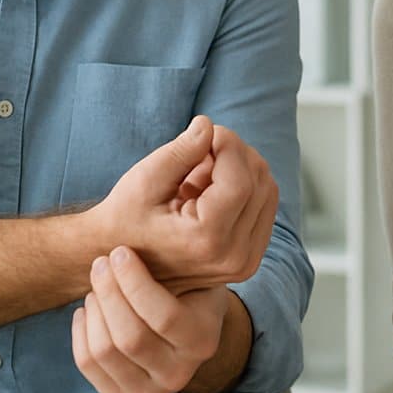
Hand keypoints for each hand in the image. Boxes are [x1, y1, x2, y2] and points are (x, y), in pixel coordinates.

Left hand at [71, 245, 235, 392]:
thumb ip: (179, 260)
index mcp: (203, 341)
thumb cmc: (189, 291)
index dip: (134, 281)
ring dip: (95, 309)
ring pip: (104, 351)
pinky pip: (87, 363)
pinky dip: (81, 329)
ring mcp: (149, 392)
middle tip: (101, 262)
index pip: (164, 316)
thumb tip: (144, 228)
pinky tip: (90, 308)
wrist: (186, 333)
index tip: (120, 252)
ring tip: (99, 285)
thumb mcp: (197, 274)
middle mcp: (179, 374)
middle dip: (108, 292)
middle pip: (128, 337)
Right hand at [89, 115, 278, 292]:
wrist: (124, 267)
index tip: (207, 131)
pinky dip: (244, 187)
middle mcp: (234, 256)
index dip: (229, 145)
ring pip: (267, 191)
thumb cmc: (125, 222)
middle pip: (259, 182)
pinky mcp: (250, 257)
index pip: (240, 180)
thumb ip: (181, 152)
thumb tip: (208, 126)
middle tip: (199, 151)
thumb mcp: (143, 182)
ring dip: (240, 170)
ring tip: (201, 174)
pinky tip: (212, 190)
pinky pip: (264, 206)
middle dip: (234, 154)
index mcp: (207, 241)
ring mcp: (246, 261)